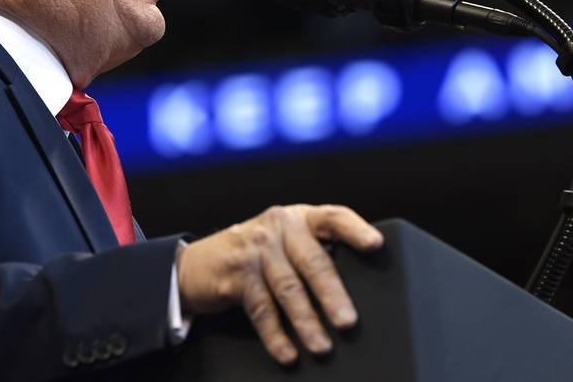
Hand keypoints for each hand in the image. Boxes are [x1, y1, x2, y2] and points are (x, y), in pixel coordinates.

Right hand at [174, 204, 382, 364]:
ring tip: (322, 346)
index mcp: (299, 217)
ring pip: (289, 289)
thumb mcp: (284, 243)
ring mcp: (256, 249)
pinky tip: (288, 353)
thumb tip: (353, 294)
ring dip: (307, 322)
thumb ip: (313, 253)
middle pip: (313, 261)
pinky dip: (276, 335)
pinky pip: (262, 309)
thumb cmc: (255, 255)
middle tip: (348, 322)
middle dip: (333, 294)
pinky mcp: (236, 273)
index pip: (333, 217)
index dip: (355, 230)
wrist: (196, 263)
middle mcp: (279, 227)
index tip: (375, 245)